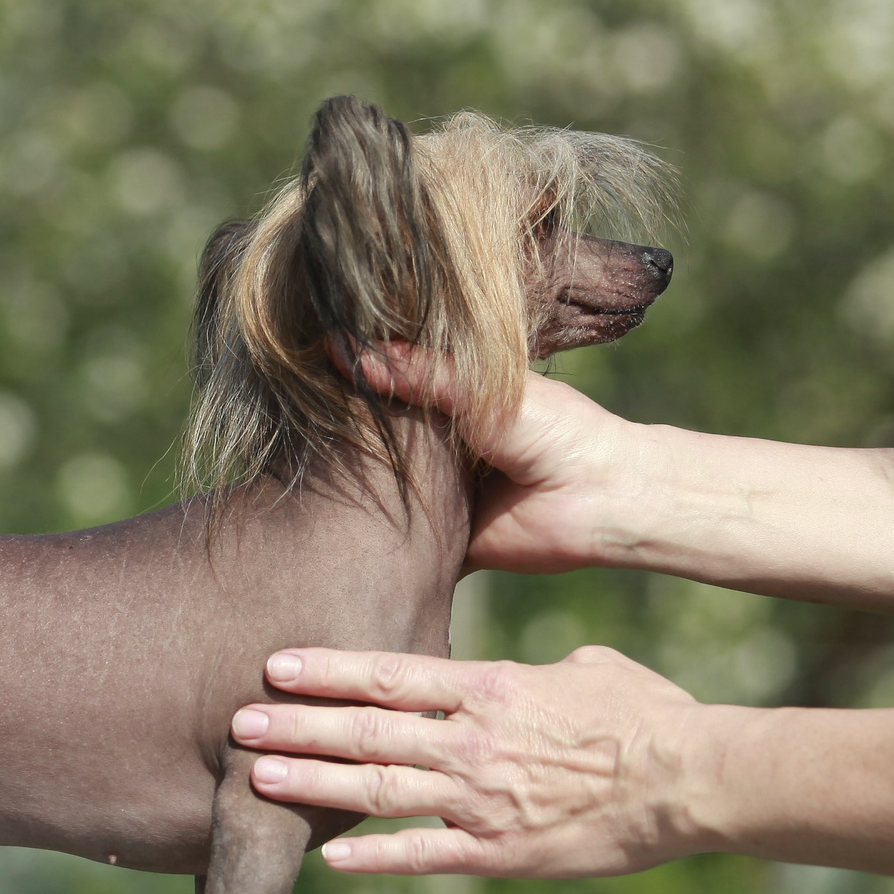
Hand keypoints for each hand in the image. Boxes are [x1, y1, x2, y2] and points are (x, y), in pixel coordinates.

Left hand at [229, 643, 708, 875]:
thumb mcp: (595, 670)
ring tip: (255, 776)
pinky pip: (422, 856)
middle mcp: (472, 741)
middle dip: (297, 725)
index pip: (392, 674)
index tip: (276, 664)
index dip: (328, 669)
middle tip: (237, 719)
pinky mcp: (498, 852)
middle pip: (366, 730)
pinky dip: (372, 859)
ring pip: (378, 790)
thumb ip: (551, 670)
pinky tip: (326, 860)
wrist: (687, 781)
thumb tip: (547, 670)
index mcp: (491, 688)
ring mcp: (480, 800)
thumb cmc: (650, 716)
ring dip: (312, 783)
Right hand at [327, 336, 654, 573]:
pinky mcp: (441, 544)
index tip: (301, 361)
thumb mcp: (481, 387)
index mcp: (450, 401)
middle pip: (376, 438)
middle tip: (294, 420)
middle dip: (343, 433)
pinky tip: (330, 527)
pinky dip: (372, 538)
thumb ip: (418, 372)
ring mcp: (437, 496)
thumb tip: (343, 349)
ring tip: (299, 470)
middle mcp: (438, 447)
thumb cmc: (554, 429)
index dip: (353, 375)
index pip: (387, 384)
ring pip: (381, 489)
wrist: (599, 499)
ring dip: (353, 486)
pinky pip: (398, 543)